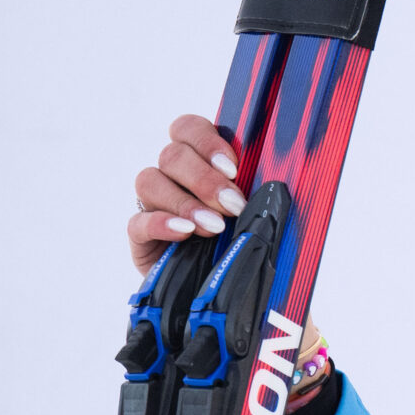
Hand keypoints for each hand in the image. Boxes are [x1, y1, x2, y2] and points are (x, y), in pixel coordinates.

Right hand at [127, 114, 244, 275]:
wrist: (229, 286)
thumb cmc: (245, 241)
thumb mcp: (257, 212)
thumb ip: (259, 192)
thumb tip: (276, 185)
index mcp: (200, 159)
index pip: (188, 128)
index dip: (207, 141)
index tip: (233, 168)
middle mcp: (172, 175)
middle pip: (172, 155)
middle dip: (205, 179)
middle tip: (233, 204)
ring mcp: (153, 203)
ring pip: (149, 180)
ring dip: (186, 202)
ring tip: (214, 227)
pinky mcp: (140, 234)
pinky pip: (138, 220)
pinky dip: (161, 224)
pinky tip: (184, 233)